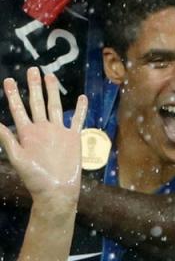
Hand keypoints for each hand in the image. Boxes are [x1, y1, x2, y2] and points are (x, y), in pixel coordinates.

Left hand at [0, 68, 85, 208]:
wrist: (57, 190)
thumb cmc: (36, 178)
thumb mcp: (17, 158)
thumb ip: (7, 139)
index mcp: (27, 132)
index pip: (19, 109)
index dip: (13, 95)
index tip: (8, 80)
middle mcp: (42, 128)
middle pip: (37, 103)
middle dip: (34, 87)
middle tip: (32, 70)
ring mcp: (58, 132)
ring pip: (55, 106)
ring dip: (53, 92)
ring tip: (50, 77)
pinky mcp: (73, 138)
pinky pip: (77, 120)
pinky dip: (80, 109)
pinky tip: (81, 98)